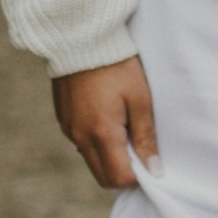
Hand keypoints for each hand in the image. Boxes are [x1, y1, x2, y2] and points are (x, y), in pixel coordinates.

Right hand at [53, 58, 159, 189]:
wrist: (81, 38)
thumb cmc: (117, 66)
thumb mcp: (140, 100)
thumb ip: (146, 137)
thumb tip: (154, 171)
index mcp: (102, 134)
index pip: (119, 179)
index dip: (138, 177)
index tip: (150, 161)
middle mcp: (80, 137)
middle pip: (103, 178)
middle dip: (123, 173)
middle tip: (140, 149)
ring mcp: (68, 130)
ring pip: (91, 161)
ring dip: (109, 157)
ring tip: (125, 130)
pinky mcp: (63, 120)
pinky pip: (81, 144)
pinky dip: (96, 143)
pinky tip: (107, 119)